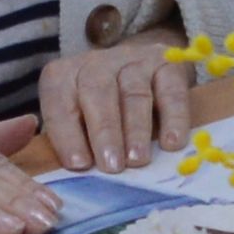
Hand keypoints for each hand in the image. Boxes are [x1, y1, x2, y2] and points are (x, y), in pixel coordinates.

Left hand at [28, 39, 193, 175]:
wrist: (136, 68)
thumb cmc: (97, 107)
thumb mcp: (75, 118)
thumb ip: (73, 141)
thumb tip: (81, 174)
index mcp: (63, 77)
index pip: (60, 104)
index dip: (68, 135)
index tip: (79, 165)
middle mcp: (96, 63)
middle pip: (98, 93)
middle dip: (105, 132)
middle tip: (112, 166)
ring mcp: (133, 59)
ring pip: (134, 93)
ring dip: (136, 130)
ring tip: (138, 160)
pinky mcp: (167, 63)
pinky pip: (172, 90)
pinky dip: (174, 118)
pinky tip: (171, 143)